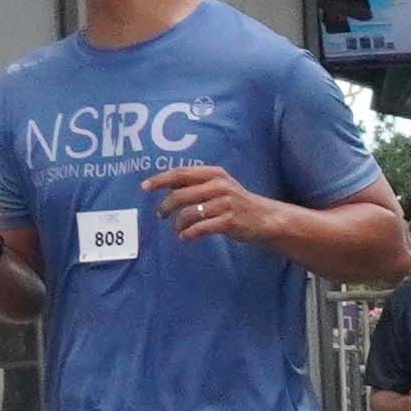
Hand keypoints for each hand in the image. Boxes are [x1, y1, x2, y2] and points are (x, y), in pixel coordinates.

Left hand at [149, 163, 271, 248]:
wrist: (265, 218)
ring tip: (177, 228)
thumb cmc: (237, 202)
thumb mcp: (219, 186)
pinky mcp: (229, 221)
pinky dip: (188, 234)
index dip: (160, 180)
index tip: (145, 187)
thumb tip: (166, 184)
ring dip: (178, 223)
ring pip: (189, 213)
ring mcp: (225, 204)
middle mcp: (219, 186)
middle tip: (160, 215)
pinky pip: (200, 228)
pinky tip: (185, 237)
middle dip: (165, 206)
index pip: (181, 173)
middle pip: (180, 194)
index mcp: (214, 174)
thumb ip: (196, 184)